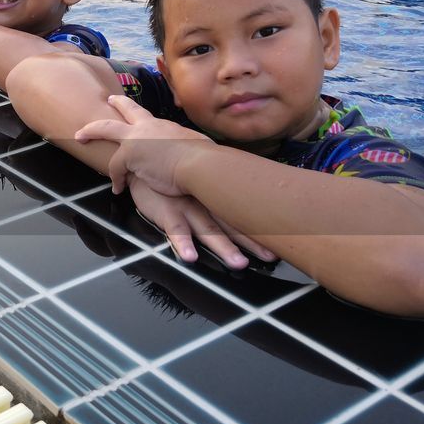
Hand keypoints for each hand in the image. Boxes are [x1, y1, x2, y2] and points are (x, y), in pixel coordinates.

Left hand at [75, 95, 209, 195]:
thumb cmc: (203, 159)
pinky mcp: (129, 155)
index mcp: (163, 126)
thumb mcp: (192, 146)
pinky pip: (115, 168)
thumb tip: (194, 152)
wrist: (198, 164)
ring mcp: (136, 138)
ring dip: (91, 132)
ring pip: (106, 129)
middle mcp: (148, 127)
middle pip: (125, 109)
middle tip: (107, 100)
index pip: (145, 116)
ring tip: (80, 138)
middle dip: (113, 104)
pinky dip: (116, 179)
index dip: (135, 111)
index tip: (128, 106)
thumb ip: (184, 147)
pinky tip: (118, 188)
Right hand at [129, 180, 273, 268]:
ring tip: (238, 264)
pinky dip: (182, 244)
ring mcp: (187, 208)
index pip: (241, 216)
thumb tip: (232, 207)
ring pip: (208, 230)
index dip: (259, 230)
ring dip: (224, 247)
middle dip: (251, 242)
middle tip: (271, 257)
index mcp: (213, 199)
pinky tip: (189, 258)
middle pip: (232, 226)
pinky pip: (175, 230)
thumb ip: (209, 198)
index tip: (281, 243)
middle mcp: (205, 204)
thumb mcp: (192, 186)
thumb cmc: (168, 176)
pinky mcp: (166, 211)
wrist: (142, 160)